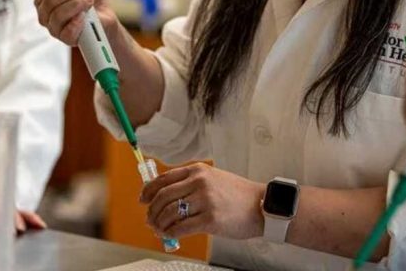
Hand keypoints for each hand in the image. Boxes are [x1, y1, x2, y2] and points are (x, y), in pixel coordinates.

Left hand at [141, 163, 263, 239]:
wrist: (262, 207)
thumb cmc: (238, 195)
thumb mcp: (213, 179)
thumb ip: (191, 184)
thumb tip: (165, 198)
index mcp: (198, 171)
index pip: (164, 179)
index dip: (149, 190)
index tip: (143, 199)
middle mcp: (200, 182)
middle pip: (163, 196)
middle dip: (152, 210)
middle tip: (149, 219)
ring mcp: (205, 201)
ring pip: (169, 213)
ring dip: (159, 223)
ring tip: (158, 229)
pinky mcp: (210, 220)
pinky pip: (181, 228)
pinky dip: (170, 233)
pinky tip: (169, 235)